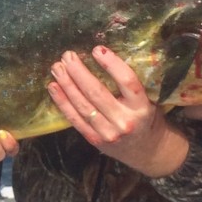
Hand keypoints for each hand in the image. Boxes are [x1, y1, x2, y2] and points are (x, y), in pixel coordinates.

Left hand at [48, 46, 187, 177]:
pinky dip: (62, 102)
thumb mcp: (148, 100)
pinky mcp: (95, 140)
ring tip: (57, 68)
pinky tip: (53, 87)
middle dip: (79, 72)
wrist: (147, 151)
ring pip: (83, 105)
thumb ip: (129, 84)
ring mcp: (108, 133)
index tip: (97, 49)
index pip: (128, 82)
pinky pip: (75, 119)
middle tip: (67, 55)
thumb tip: (102, 54)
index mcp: (142, 107)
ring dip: (67, 84)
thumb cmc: (145, 118)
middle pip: (97, 93)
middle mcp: (125, 121)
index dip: (112, 64)